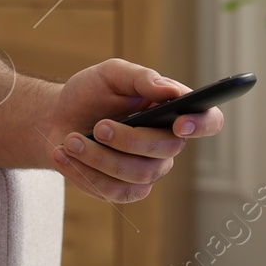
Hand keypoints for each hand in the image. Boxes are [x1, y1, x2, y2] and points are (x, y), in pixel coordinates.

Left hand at [41, 60, 224, 202]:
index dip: (201, 124)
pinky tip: (62, 155)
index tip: (178, 122)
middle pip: (165, 151)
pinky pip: (113, 191)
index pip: (208, 121)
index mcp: (172, 111)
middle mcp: (167, 144)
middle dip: (128, 140)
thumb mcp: (111, 74)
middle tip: (98, 127)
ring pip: (136, 175)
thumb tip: (169, 90)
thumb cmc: (90, 93)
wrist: (57, 117)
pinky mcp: (125, 190)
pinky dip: (84, 173)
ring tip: (70, 141)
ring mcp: (148, 170)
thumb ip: (141, 78)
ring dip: (98, 158)